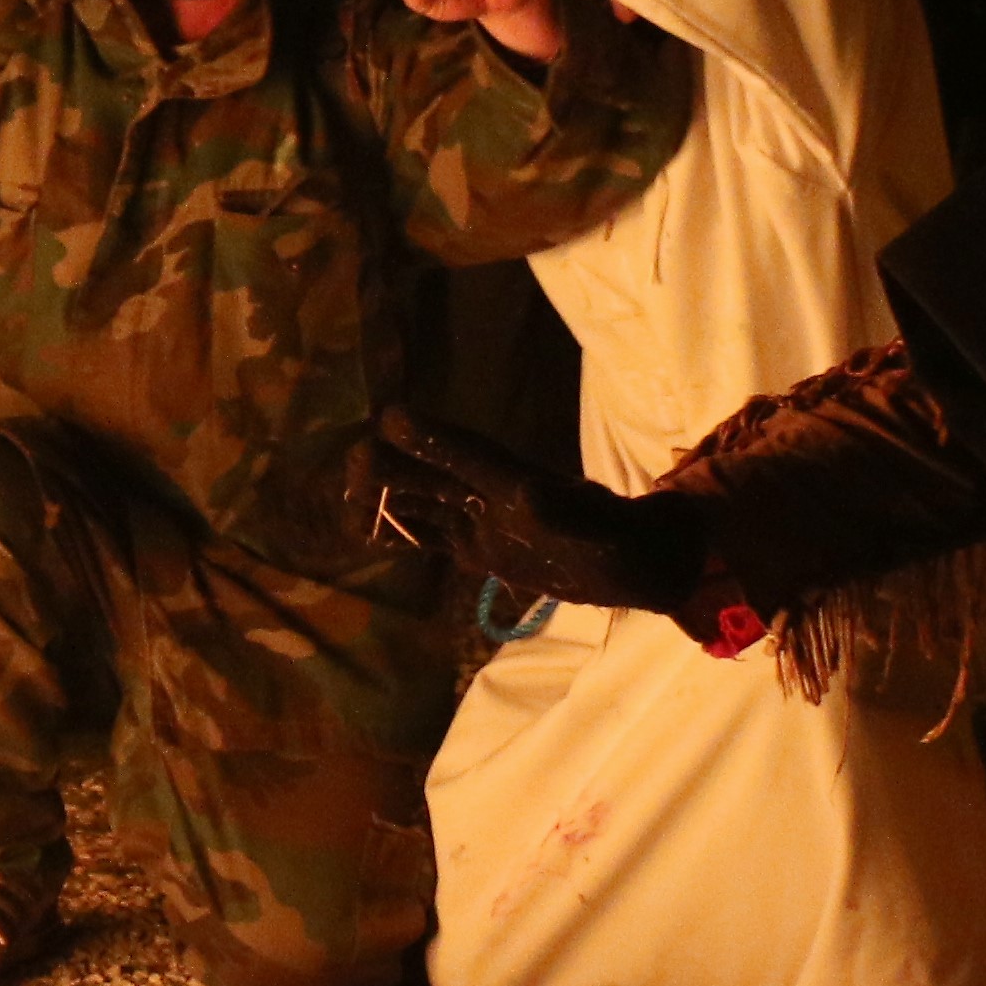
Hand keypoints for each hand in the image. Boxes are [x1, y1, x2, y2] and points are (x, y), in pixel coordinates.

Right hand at [368, 412, 696, 614]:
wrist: (637, 567)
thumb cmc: (626, 546)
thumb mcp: (603, 532)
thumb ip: (569, 515)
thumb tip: (530, 494)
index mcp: (523, 485)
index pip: (471, 458)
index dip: (434, 440)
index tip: (393, 418)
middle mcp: (496, 500)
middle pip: (438, 477)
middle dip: (398, 466)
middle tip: (355, 456)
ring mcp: (485, 524)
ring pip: (427, 504)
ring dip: (390, 496)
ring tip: (348, 485)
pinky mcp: (481, 550)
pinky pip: (432, 536)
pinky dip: (400, 531)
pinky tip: (368, 530)